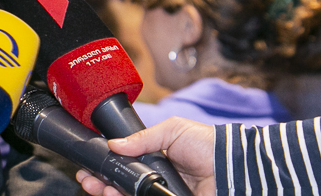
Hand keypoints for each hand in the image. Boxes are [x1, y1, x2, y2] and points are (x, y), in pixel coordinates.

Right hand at [74, 117, 216, 195]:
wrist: (232, 166)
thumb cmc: (207, 145)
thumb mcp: (172, 131)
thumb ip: (142, 138)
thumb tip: (115, 145)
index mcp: (156, 162)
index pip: (124, 167)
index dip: (106, 167)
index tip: (90, 167)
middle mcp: (157, 181)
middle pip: (122, 185)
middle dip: (101, 183)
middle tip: (87, 179)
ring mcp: (162, 194)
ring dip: (109, 193)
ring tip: (97, 187)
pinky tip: (114, 195)